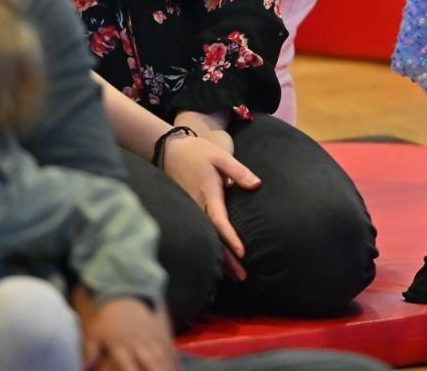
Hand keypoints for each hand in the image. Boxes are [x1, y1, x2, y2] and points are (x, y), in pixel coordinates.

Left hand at [82, 297, 178, 370]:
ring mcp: (150, 336)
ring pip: (161, 355)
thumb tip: (87, 366)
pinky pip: (168, 345)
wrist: (124, 291)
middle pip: (150, 362)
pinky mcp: (159, 329)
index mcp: (121, 346)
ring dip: (166, 366)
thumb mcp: (94, 331)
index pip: (129, 367)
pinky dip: (173, 356)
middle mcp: (138, 342)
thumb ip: (90, 350)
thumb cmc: (107, 316)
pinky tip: (176, 365)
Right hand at [158, 130, 260, 276]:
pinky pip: (201, 232)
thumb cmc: (198, 152)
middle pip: (213, 237)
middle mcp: (198, 205)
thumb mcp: (221, 156)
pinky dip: (212, 248)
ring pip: (207, 238)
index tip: (242, 253)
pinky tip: (219, 261)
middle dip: (227, 259)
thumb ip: (239, 172)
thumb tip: (257, 185)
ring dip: (220, 258)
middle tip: (242, 277)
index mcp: (208, 193)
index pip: (220, 221)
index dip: (230, 238)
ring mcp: (191, 209)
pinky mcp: (189, 210)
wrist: (169, 150)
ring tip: (234, 277)